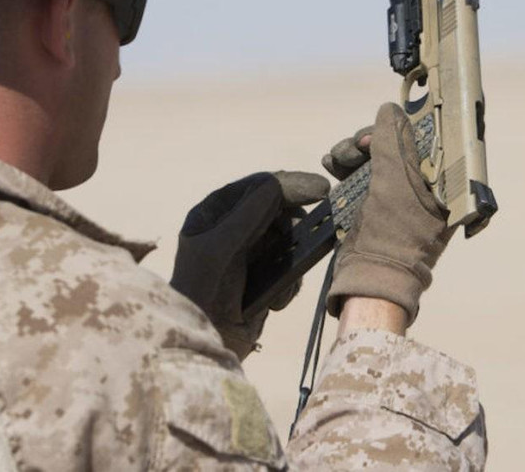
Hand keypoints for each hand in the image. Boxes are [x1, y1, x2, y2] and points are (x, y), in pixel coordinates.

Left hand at [170, 171, 328, 359]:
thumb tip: (281, 182)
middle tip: (311, 234)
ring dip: (291, 258)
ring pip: (288, 240)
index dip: (288, 185)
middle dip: (291, 228)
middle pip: (277, 211)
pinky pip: (290, 267)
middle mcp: (230, 229)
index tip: (320, 188)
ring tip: (280, 277)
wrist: (205, 342)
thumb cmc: (204, 290)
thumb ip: (252, 212)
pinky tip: (275, 299)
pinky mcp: (263, 278)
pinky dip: (289, 281)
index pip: (257, 188)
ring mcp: (248, 254)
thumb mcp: (223, 245)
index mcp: (214, 213)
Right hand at [324, 103, 451, 323]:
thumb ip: (393, 141)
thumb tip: (390, 109)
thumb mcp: (395, 179)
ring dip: (350, 152)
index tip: (381, 127)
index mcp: (442, 181)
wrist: (371, 274)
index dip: (401, 127)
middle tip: (358, 148)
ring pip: (371, 157)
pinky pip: (357, 173)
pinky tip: (329, 163)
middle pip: (393, 144)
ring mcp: (396, 195)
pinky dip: (342, 166)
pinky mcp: (373, 203)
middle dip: (369, 141)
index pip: (424, 138)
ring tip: (336, 160)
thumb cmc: (394, 230)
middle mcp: (423, 185)